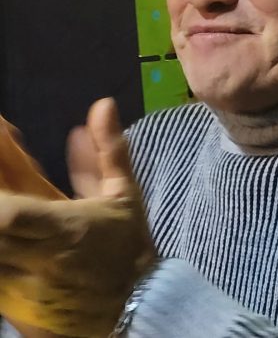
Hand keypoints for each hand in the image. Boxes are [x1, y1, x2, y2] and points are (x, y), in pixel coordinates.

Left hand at [0, 98, 155, 336]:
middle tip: (2, 183)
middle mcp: (36, 261)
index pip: (11, 217)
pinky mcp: (12, 305)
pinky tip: (4, 234)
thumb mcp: (127, 193)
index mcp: (66, 230)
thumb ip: (111, 149)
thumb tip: (103, 104)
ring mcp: (19, 288)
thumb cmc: (129, 244)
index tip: (0, 175)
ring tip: (6, 197)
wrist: (133, 303)